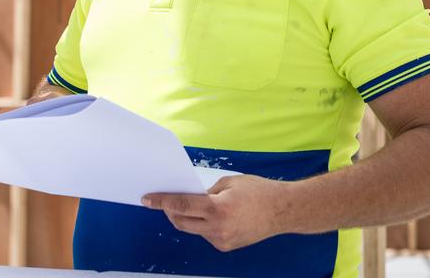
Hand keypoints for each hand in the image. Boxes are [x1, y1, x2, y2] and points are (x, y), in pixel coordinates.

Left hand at [142, 174, 289, 251]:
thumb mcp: (229, 182)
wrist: (283, 211)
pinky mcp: (226, 246)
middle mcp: (219, 228)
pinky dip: (202, 224)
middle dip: (170, 211)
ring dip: (187, 218)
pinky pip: (205, 235)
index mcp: (218, 208)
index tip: (147, 199)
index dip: (161, 202)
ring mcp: (222, 240)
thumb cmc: (259, 192)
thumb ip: (206, 191)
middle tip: (165, 201)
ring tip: (190, 205)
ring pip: (193, 229)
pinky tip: (210, 215)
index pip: (181, 205)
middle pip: (181, 222)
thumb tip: (190, 197)